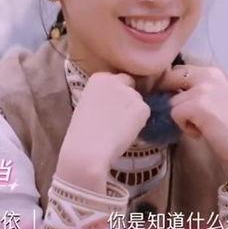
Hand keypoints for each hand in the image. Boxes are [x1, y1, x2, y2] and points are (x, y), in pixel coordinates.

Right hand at [56, 72, 150, 191]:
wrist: (87, 150)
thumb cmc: (82, 133)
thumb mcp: (87, 104)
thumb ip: (103, 96)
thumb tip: (116, 101)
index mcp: (99, 78)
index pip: (115, 80)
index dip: (114, 94)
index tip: (108, 107)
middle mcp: (115, 80)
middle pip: (130, 85)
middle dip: (127, 98)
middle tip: (118, 118)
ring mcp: (130, 92)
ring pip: (138, 100)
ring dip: (133, 112)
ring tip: (118, 129)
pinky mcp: (142, 107)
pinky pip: (145, 114)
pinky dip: (139, 123)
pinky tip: (125, 133)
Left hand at [159, 65, 227, 181]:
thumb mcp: (216, 98)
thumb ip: (197, 90)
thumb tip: (169, 90)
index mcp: (213, 72)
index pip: (179, 70)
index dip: (173, 85)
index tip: (181, 101)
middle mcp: (208, 75)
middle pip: (171, 79)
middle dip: (173, 97)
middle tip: (187, 115)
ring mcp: (202, 89)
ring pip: (172, 101)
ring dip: (182, 117)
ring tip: (202, 126)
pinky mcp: (196, 105)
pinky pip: (175, 114)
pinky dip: (185, 127)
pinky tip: (202, 132)